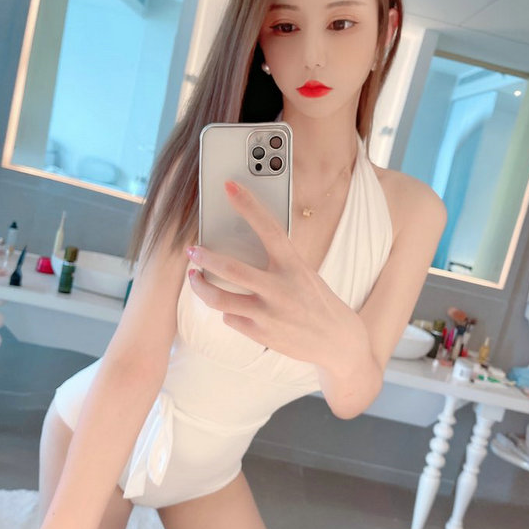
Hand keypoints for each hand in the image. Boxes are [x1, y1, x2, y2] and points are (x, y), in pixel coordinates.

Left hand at [187, 181, 364, 369]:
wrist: (337, 341)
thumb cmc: (317, 301)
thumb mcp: (303, 274)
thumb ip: (277, 264)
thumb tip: (239, 251)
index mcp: (294, 266)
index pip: (268, 228)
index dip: (248, 205)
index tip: (229, 187)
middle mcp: (280, 289)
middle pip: (230, 269)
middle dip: (204, 257)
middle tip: (191, 250)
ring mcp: (269, 314)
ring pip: (219, 299)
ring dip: (200, 287)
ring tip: (194, 278)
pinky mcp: (261, 334)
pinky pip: (230, 318)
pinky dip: (229, 311)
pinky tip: (235, 308)